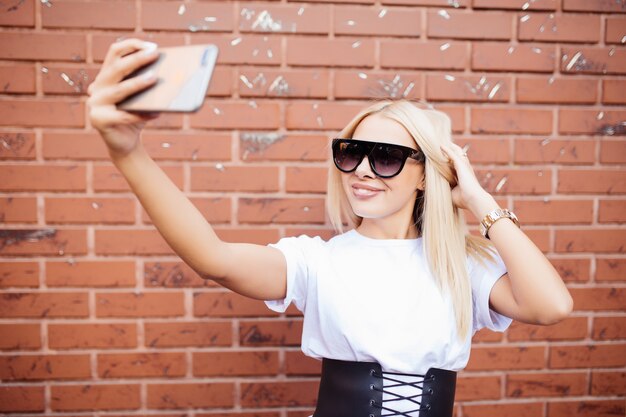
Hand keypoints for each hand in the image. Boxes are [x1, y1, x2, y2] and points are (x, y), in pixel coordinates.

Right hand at [87, 38, 161, 156]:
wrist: (126, 143)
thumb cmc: (136, 116)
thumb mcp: (142, 97)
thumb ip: (148, 83)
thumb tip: (172, 73)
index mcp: (107, 76)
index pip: (115, 52)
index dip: (132, 46)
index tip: (152, 46)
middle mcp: (97, 87)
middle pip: (117, 68)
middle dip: (137, 59)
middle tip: (155, 54)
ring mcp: (95, 103)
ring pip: (119, 90)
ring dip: (137, 83)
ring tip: (154, 79)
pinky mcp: (99, 120)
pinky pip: (124, 116)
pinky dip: (141, 115)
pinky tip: (156, 114)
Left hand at [439, 142, 492, 211]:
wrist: (473, 199)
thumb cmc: (464, 199)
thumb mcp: (452, 192)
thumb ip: (447, 187)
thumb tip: (438, 186)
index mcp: (464, 175)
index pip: (456, 165)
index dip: (450, 160)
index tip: (442, 157)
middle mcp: (465, 168)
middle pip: (457, 155)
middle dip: (451, 150)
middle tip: (442, 146)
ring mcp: (464, 166)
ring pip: (456, 152)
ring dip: (449, 147)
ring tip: (441, 143)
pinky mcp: (462, 165)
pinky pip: (453, 154)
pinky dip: (447, 150)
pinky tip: (440, 146)